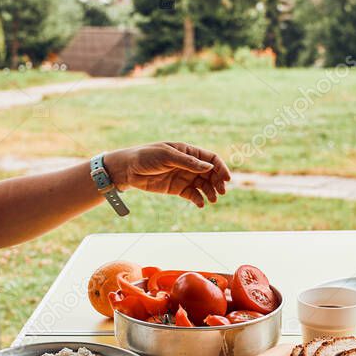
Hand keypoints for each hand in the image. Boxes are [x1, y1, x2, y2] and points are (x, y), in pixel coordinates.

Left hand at [106, 142, 230, 208]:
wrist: (128, 170)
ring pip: (203, 185)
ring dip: (210, 192)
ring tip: (213, 200)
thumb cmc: (146, 157)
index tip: (227, 179)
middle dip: (218, 182)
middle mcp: (189, 164)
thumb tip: (209, 166)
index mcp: (188, 152)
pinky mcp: (177, 189)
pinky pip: (192, 195)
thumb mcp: (167, 156)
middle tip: (221, 192)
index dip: (221, 168)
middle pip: (210, 173)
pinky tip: (200, 204)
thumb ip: (188, 162)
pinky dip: (198, 199)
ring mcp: (184, 177)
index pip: (211, 159)